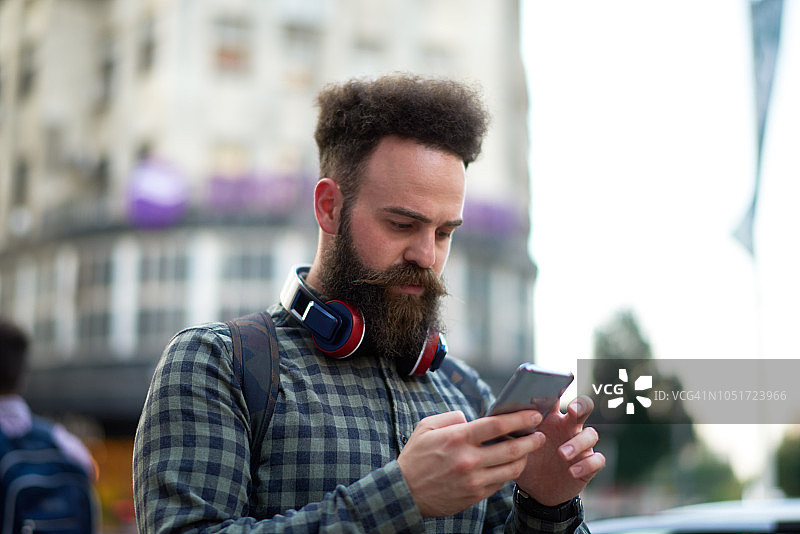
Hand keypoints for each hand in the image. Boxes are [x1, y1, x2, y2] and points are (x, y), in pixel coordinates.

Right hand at [397, 410, 545, 516]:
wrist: (404, 493)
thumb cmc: (415, 457)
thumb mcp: (426, 427)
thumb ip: (450, 417)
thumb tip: (469, 418)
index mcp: (458, 438)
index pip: (497, 425)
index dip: (520, 419)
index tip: (533, 415)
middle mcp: (469, 459)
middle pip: (512, 448)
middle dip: (531, 440)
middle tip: (540, 435)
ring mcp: (473, 480)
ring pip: (511, 469)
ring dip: (524, 459)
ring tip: (527, 451)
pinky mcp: (474, 495)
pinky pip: (500, 483)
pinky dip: (507, 473)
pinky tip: (509, 465)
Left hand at [516, 396, 604, 505]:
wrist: (537, 490)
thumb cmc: (526, 461)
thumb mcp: (515, 447)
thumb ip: (510, 432)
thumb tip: (496, 419)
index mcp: (550, 418)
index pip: (555, 398)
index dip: (555, 390)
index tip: (548, 389)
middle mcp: (568, 427)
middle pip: (583, 407)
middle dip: (581, 405)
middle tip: (572, 410)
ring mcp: (580, 445)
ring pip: (591, 434)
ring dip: (578, 442)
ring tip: (562, 454)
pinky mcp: (588, 464)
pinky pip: (597, 460)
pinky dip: (587, 464)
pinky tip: (572, 471)